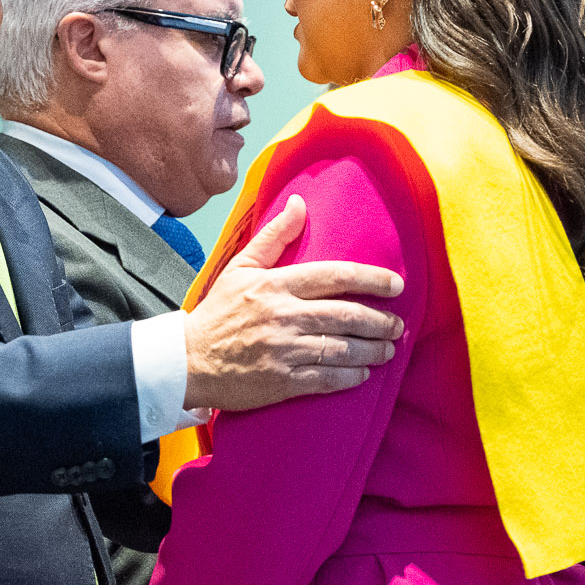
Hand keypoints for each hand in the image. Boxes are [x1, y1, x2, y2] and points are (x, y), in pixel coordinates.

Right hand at [183, 195, 404, 412]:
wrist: (187, 361)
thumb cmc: (218, 312)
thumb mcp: (241, 267)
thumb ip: (274, 236)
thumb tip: (299, 203)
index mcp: (276, 285)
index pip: (334, 276)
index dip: (371, 279)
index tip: (396, 284)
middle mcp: (283, 316)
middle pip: (346, 315)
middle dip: (380, 321)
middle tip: (397, 325)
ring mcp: (284, 350)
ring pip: (342, 349)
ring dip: (372, 350)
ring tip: (387, 350)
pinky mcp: (282, 381)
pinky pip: (326, 379)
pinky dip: (350, 376)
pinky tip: (362, 373)